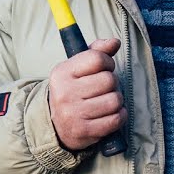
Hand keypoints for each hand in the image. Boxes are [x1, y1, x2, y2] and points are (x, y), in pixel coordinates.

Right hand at [47, 37, 125, 151]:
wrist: (54, 124)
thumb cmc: (71, 90)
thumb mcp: (76, 68)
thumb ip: (96, 51)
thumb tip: (114, 42)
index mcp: (62, 72)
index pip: (97, 58)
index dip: (107, 62)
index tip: (105, 68)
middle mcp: (65, 93)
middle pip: (109, 80)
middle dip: (112, 83)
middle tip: (104, 88)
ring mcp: (74, 114)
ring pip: (115, 100)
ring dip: (116, 100)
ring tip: (106, 101)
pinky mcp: (84, 131)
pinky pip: (116, 119)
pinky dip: (119, 115)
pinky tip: (111, 113)